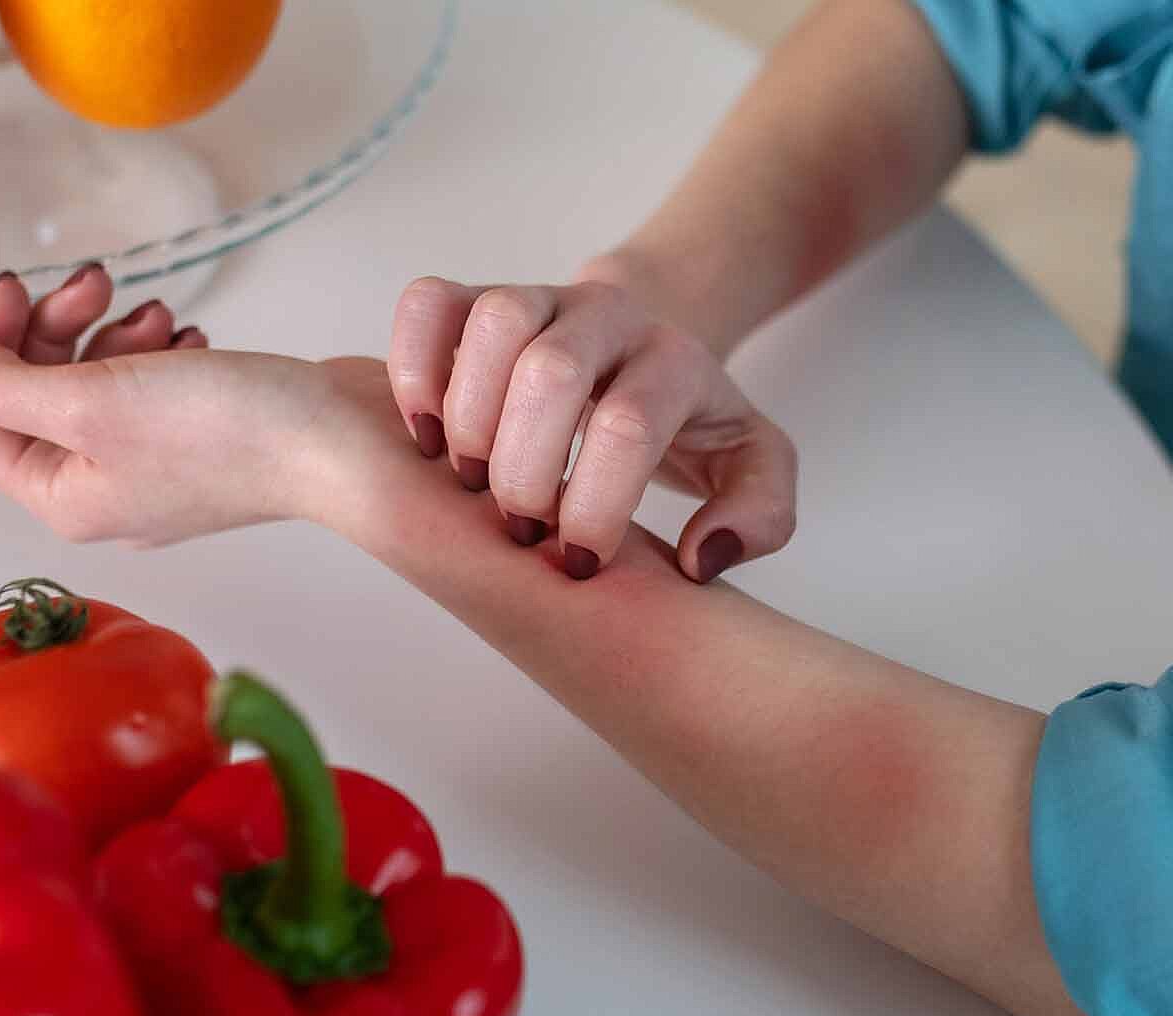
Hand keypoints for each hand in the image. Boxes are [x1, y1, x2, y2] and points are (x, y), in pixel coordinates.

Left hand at [0, 267, 397, 545]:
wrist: (343, 444)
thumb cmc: (225, 433)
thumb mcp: (88, 402)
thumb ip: (5, 388)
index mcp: (62, 498)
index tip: (14, 292)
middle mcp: (102, 491)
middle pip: (34, 394)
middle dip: (56, 327)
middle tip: (95, 283)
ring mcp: (155, 466)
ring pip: (93, 380)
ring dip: (111, 330)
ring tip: (159, 314)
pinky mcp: (201, 438)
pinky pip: (148, 382)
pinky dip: (157, 348)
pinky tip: (191, 336)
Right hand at [386, 277, 796, 581]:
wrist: (649, 342)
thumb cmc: (689, 420)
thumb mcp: (751, 465)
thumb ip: (758, 514)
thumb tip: (700, 557)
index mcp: (675, 362)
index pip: (630, 426)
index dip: (596, 505)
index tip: (580, 561)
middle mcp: (608, 316)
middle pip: (553, 371)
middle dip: (526, 469)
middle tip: (523, 528)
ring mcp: (539, 298)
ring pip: (496, 321)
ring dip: (471, 417)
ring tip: (468, 481)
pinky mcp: (479, 298)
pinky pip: (430, 303)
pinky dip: (414, 366)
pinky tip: (426, 434)